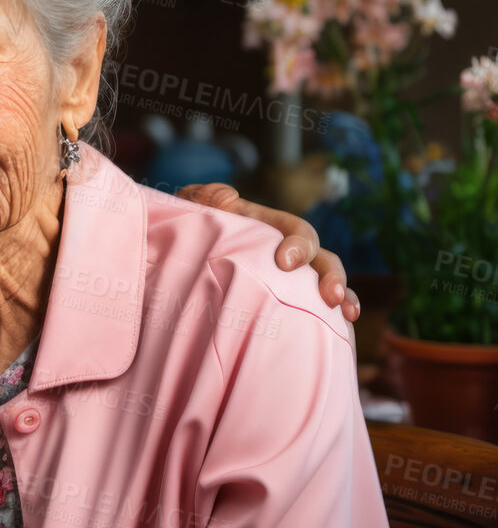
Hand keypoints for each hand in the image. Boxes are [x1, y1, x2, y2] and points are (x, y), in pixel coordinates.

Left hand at [175, 184, 359, 324]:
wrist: (181, 258)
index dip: (297, 244)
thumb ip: (205, 198)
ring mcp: (292, 279)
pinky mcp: (290, 302)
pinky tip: (341, 330)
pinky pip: (317, 310)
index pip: (296, 230)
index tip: (284, 263)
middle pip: (322, 259)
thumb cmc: (192, 231)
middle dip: (330, 275)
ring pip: (328, 284)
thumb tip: (229, 197)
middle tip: (329, 295)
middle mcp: (288, 252)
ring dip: (342, 296)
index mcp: (270, 227)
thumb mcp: (193, 210)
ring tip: (346, 314)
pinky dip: (333, 319)